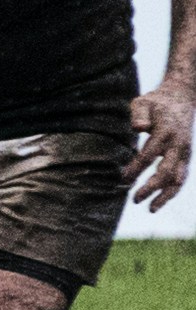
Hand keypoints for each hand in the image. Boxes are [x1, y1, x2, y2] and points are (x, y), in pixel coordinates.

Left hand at [134, 79, 192, 209]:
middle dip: (151, 187)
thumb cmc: (156, 103)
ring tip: (150, 209)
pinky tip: (159, 202)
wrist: (181, 100)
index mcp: (166, 131)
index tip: (123, 179)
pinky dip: (172, 191)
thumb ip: (138, 114)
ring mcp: (184, 153)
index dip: (136, 168)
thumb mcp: (143, 102)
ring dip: (165, 196)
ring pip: (179, 179)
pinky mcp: (186, 158)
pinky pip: (181, 178)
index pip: (149, 154)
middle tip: (134, 199)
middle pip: (167, 171)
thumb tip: (138, 128)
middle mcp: (178, 145)